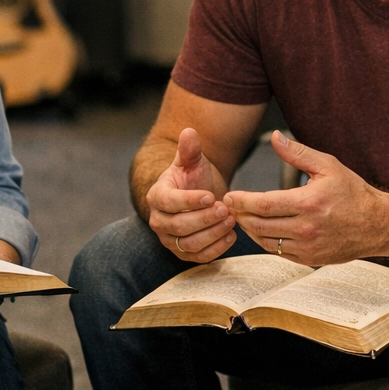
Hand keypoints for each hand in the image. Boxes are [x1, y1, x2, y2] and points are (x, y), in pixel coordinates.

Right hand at [147, 127, 236, 261]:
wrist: (196, 197)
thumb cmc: (192, 178)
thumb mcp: (192, 162)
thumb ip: (190, 149)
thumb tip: (189, 132)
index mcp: (157, 196)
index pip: (169, 202)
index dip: (190, 201)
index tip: (211, 196)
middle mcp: (159, 221)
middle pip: (179, 226)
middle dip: (204, 219)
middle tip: (226, 209)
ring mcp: (170, 239)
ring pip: (188, 244)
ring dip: (212, 234)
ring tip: (231, 220)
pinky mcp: (183, 253)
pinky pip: (198, 257)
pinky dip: (215, 250)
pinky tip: (231, 236)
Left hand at [221, 131, 388, 266]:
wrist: (377, 224)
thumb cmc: (354, 193)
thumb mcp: (328, 166)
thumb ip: (298, 153)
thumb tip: (275, 138)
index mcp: (308, 203)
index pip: (264, 204)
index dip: (242, 201)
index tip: (229, 196)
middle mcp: (306, 228)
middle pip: (259, 225)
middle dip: (240, 215)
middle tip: (230, 206)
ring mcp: (307, 247)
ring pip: (265, 242)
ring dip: (250, 230)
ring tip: (242, 217)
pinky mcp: (310, 259)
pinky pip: (278, 253)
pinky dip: (265, 242)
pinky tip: (262, 230)